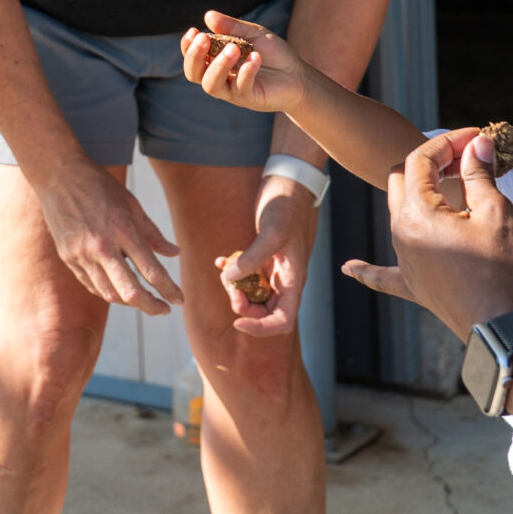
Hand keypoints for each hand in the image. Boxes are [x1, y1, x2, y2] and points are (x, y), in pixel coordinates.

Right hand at [34, 159, 182, 314]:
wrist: (58, 175)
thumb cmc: (99, 186)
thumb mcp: (132, 204)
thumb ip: (153, 233)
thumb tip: (175, 254)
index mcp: (123, 230)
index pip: (152, 271)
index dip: (169, 290)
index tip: (179, 300)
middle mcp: (102, 247)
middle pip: (131, 292)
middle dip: (151, 306)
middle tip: (164, 311)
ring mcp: (82, 254)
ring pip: (110, 294)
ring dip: (130, 302)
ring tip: (143, 300)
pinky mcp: (68, 258)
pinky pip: (92, 285)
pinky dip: (108, 292)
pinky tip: (119, 290)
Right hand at [180, 12, 308, 114]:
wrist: (298, 75)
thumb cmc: (273, 54)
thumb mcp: (253, 34)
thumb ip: (231, 26)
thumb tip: (208, 16)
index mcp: (216, 62)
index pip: (193, 58)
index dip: (188, 47)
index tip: (193, 31)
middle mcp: (220, 78)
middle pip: (194, 74)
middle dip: (195, 56)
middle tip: (204, 38)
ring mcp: (233, 91)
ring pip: (211, 85)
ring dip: (218, 65)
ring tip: (233, 48)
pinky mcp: (249, 99)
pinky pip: (240, 89)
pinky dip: (246, 72)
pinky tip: (256, 57)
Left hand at [214, 177, 318, 335]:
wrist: (288, 184)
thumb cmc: (286, 207)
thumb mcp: (271, 231)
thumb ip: (252, 257)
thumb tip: (231, 279)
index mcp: (293, 280)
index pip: (283, 321)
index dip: (261, 329)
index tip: (237, 322)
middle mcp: (284, 280)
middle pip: (264, 312)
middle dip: (243, 307)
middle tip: (228, 287)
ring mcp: (273, 270)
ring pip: (252, 295)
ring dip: (235, 289)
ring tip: (223, 270)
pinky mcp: (262, 259)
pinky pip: (245, 276)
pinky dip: (231, 273)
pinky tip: (219, 261)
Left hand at [340, 128, 512, 338]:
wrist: (502, 325)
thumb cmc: (501, 267)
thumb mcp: (495, 211)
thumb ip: (479, 173)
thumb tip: (478, 144)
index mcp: (416, 210)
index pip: (421, 159)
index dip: (448, 141)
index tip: (476, 136)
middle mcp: (400, 232)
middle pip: (402, 180)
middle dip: (431, 163)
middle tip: (466, 159)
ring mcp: (404, 260)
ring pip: (398, 213)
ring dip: (421, 194)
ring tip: (456, 187)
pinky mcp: (413, 286)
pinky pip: (384, 274)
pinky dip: (369, 267)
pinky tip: (349, 268)